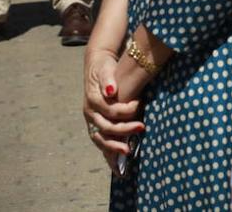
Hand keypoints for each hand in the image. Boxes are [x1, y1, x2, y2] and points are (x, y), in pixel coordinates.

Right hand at [83, 48, 143, 167]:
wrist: (96, 67)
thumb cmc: (104, 68)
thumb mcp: (106, 69)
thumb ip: (108, 80)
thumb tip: (112, 92)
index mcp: (93, 101)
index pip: (110, 112)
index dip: (126, 111)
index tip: (140, 104)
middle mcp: (90, 113)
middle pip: (106, 128)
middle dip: (124, 131)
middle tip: (142, 128)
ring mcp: (92, 120)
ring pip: (100, 139)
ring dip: (114, 147)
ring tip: (128, 153)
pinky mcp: (96, 124)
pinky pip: (101, 141)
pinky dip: (109, 152)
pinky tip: (117, 163)